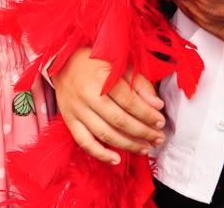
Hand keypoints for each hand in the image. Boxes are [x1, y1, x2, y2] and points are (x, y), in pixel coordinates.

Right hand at [51, 48, 163, 162]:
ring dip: (128, 145)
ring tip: (145, 148)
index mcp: (101, 77)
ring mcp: (76, 109)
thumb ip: (139, 84)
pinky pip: (85, 142)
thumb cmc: (95, 64)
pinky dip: (101, 154)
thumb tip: (157, 105)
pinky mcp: (69, 120)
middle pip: (119, 120)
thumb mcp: (119, 65)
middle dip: (143, 133)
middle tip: (158, 138)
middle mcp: (87, 94)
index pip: (129, 101)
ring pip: (105, 134)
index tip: (160, 122)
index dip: (147, 114)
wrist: (63, 64)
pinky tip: (116, 159)